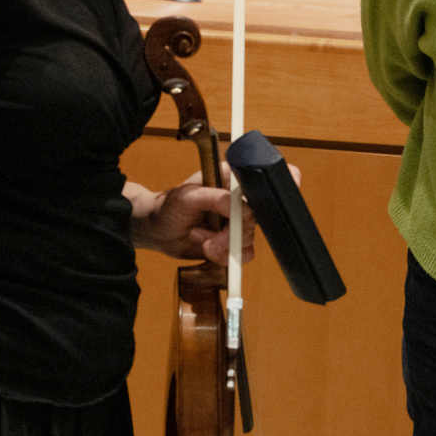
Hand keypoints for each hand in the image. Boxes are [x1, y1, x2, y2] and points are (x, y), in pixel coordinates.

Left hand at [133, 163, 302, 262]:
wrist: (157, 232)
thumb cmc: (167, 207)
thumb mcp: (187, 197)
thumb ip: (214, 198)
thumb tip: (238, 206)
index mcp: (232, 179)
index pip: (262, 179)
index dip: (278, 186)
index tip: (279, 195)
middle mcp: (240, 199)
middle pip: (258, 216)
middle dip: (234, 232)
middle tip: (212, 237)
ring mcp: (238, 221)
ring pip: (251, 238)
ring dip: (225, 246)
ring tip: (203, 241)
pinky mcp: (234, 241)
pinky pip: (245, 254)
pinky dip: (226, 257)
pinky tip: (208, 249)